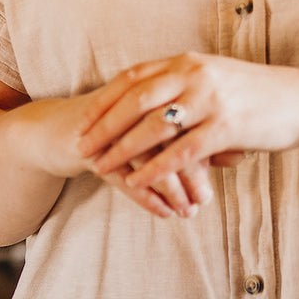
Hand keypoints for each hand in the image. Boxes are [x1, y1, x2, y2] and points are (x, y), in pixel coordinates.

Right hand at [7, 86, 221, 219]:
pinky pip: (121, 174)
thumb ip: (194, 135)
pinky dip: (146, 195)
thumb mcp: (157, 127)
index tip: (237, 160)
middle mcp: (131, 101)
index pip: (190, 107)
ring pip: (146, 153)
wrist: (61, 128)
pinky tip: (164, 213)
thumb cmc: (118, 127)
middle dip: (192, 166)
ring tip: (189, 211)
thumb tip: (235, 154)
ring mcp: (108, 124)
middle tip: (209, 195)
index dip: (212, 133)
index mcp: (153, 85)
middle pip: (169, 129)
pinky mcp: (89, 146)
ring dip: (170, 185)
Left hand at [74, 53, 298, 193]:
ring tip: (102, 166)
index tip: (85, 119)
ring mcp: (210, 100)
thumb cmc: (257, 92)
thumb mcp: (214, 77)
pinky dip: (156, 168)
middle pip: (135, 100)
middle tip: (83, 146)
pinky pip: (182, 151)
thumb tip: (148, 101)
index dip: (106, 100)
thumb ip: (182, 84)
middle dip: (105, 125)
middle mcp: (194, 75)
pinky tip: (140, 181)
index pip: (134, 77)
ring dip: (123, 149)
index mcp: (188, 61)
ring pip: (153, 126)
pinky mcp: (226, 127)